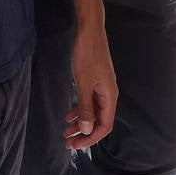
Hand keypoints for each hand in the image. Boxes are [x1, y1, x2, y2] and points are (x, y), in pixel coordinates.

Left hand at [64, 22, 116, 149]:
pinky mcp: (94, 80)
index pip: (103, 126)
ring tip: (66, 130)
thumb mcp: (83, 82)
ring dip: (80, 122)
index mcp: (109, 96)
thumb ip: (85, 107)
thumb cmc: (88, 53)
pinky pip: (88, 100)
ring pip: (92, 111)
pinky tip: (69, 113)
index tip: (76, 145)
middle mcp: (108, 93)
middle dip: (83, 132)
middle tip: (67, 141)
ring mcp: (101, 86)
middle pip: (98, 121)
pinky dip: (79, 108)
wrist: (89, 30)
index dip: (90, 138)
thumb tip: (86, 129)